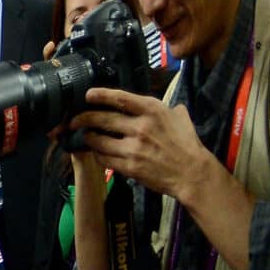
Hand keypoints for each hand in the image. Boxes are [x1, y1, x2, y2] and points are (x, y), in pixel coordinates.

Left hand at [70, 88, 214, 199]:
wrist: (195, 174)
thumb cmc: (188, 145)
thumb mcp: (180, 118)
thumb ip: (165, 108)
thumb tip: (156, 102)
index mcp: (152, 111)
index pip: (118, 98)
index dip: (99, 95)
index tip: (87, 95)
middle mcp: (140, 127)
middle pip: (101, 118)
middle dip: (82, 118)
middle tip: (74, 120)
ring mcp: (134, 147)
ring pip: (98, 140)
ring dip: (88, 138)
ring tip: (85, 136)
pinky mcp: (130, 166)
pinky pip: (104, 158)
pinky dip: (98, 154)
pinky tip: (98, 152)